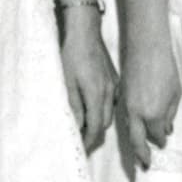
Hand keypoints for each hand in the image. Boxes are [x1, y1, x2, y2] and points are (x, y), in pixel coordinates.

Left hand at [59, 12, 116, 151]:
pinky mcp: (114, 79)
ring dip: (99, 122)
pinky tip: (93, 107)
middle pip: (105, 123)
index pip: (96, 127)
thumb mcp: (67, 83)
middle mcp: (109, 93)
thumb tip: (77, 127)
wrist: (85, 33)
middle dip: (94, 134)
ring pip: (110, 113)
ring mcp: (114, 86)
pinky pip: (112, 101)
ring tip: (85, 126)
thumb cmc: (72, 56)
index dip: (89, 140)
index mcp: (96, 95)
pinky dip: (103, 110)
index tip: (82, 149)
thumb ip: (74, 107)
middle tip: (81, 140)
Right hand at [121, 38, 181, 166]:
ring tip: (139, 153)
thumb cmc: (165, 69)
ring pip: (129, 129)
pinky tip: (135, 130)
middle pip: (137, 140)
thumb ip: (169, 114)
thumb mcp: (174, 93)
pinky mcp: (121, 97)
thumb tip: (165, 130)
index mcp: (152, 113)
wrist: (146, 49)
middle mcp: (137, 113)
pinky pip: (125, 118)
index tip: (163, 146)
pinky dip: (131, 127)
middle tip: (145, 166)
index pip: (155, 135)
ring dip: (134, 142)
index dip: (160, 141)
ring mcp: (127, 105)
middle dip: (141, 155)